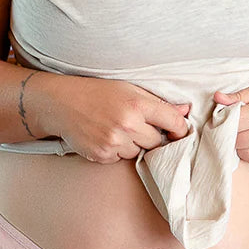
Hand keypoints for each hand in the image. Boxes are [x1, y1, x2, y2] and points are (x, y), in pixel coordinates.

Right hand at [38, 76, 191, 163]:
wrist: (62, 103)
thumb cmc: (98, 93)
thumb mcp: (130, 89)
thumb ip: (159, 102)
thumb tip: (186, 111)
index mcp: (138, 103)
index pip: (173, 122)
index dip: (180, 129)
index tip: (178, 132)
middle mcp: (128, 124)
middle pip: (157, 142)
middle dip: (150, 136)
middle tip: (136, 126)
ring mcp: (114, 141)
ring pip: (138, 153)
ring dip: (133, 145)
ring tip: (117, 129)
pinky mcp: (102, 155)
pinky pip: (120, 159)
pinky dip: (117, 151)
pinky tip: (105, 137)